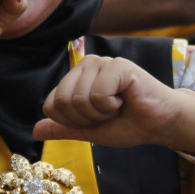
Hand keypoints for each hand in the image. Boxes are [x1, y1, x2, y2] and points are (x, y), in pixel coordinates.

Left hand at [34, 55, 194, 157]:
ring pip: (79, 100)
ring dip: (101, 114)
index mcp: (76, 77)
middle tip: (110, 113)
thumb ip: (64, 128)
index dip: (73, 123)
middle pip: (62, 103)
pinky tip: (127, 99)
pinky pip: (98, 95)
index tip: (96, 119)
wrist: (160, 124)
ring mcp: (102, 62)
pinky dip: (112, 107)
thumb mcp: (90, 130)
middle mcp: (86, 64)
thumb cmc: (129, 124)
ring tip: (119, 106)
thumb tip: (34, 131)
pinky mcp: (118, 65)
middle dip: (86, 119)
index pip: (51, 106)